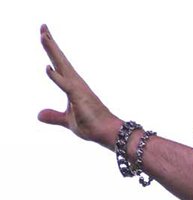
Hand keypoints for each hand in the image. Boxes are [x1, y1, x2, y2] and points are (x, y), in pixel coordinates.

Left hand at [37, 24, 120, 148]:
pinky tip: (47, 68)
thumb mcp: (68, 121)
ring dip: (52, 52)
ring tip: (43, 36)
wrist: (108, 133)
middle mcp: (75, 83)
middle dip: (51, 44)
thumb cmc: (92, 125)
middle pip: (60, 60)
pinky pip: (66, 86)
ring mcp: (77, 89)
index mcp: (72, 86)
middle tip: (42, 27)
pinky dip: (56, 77)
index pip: (59, 65)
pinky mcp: (79, 98)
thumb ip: (54, 116)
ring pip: (62, 67)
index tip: (44, 34)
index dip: (51, 50)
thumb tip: (39, 115)